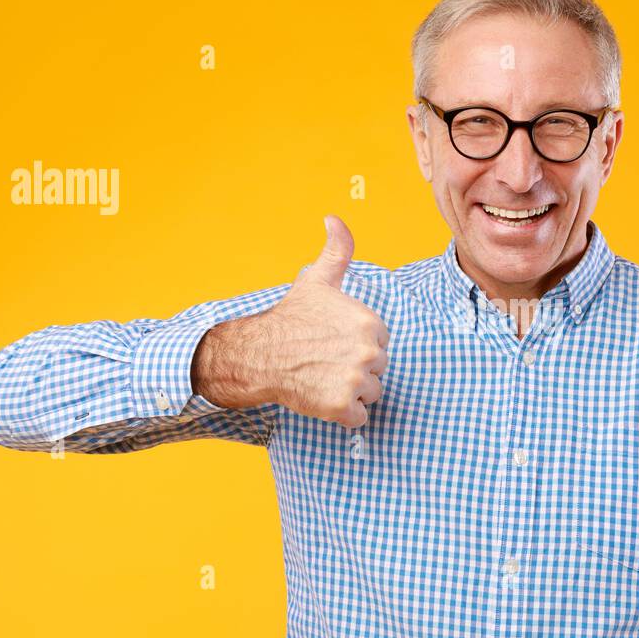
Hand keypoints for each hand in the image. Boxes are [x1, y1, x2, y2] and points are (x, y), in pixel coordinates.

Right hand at [191, 215, 388, 427]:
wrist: (259, 354)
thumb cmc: (290, 318)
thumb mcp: (317, 281)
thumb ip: (337, 250)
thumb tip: (334, 218)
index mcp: (370, 322)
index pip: (379, 343)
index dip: (356, 344)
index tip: (332, 341)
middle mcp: (368, 351)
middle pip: (377, 369)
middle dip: (355, 368)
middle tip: (325, 360)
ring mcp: (356, 380)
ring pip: (370, 393)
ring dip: (350, 391)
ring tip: (323, 376)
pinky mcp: (343, 407)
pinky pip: (359, 419)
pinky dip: (343, 414)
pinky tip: (322, 396)